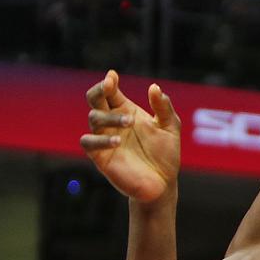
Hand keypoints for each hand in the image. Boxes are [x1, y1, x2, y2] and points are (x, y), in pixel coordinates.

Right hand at [80, 70, 180, 203]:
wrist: (163, 183)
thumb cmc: (165, 153)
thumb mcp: (170, 127)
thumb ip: (163, 107)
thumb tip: (154, 87)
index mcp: (127, 111)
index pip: (111, 92)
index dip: (108, 82)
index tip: (112, 76)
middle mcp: (113, 123)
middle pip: (95, 100)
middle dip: (99, 90)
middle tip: (109, 86)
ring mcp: (105, 139)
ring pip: (93, 118)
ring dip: (109, 116)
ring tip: (129, 122)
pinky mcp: (101, 157)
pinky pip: (89, 143)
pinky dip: (100, 139)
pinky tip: (117, 140)